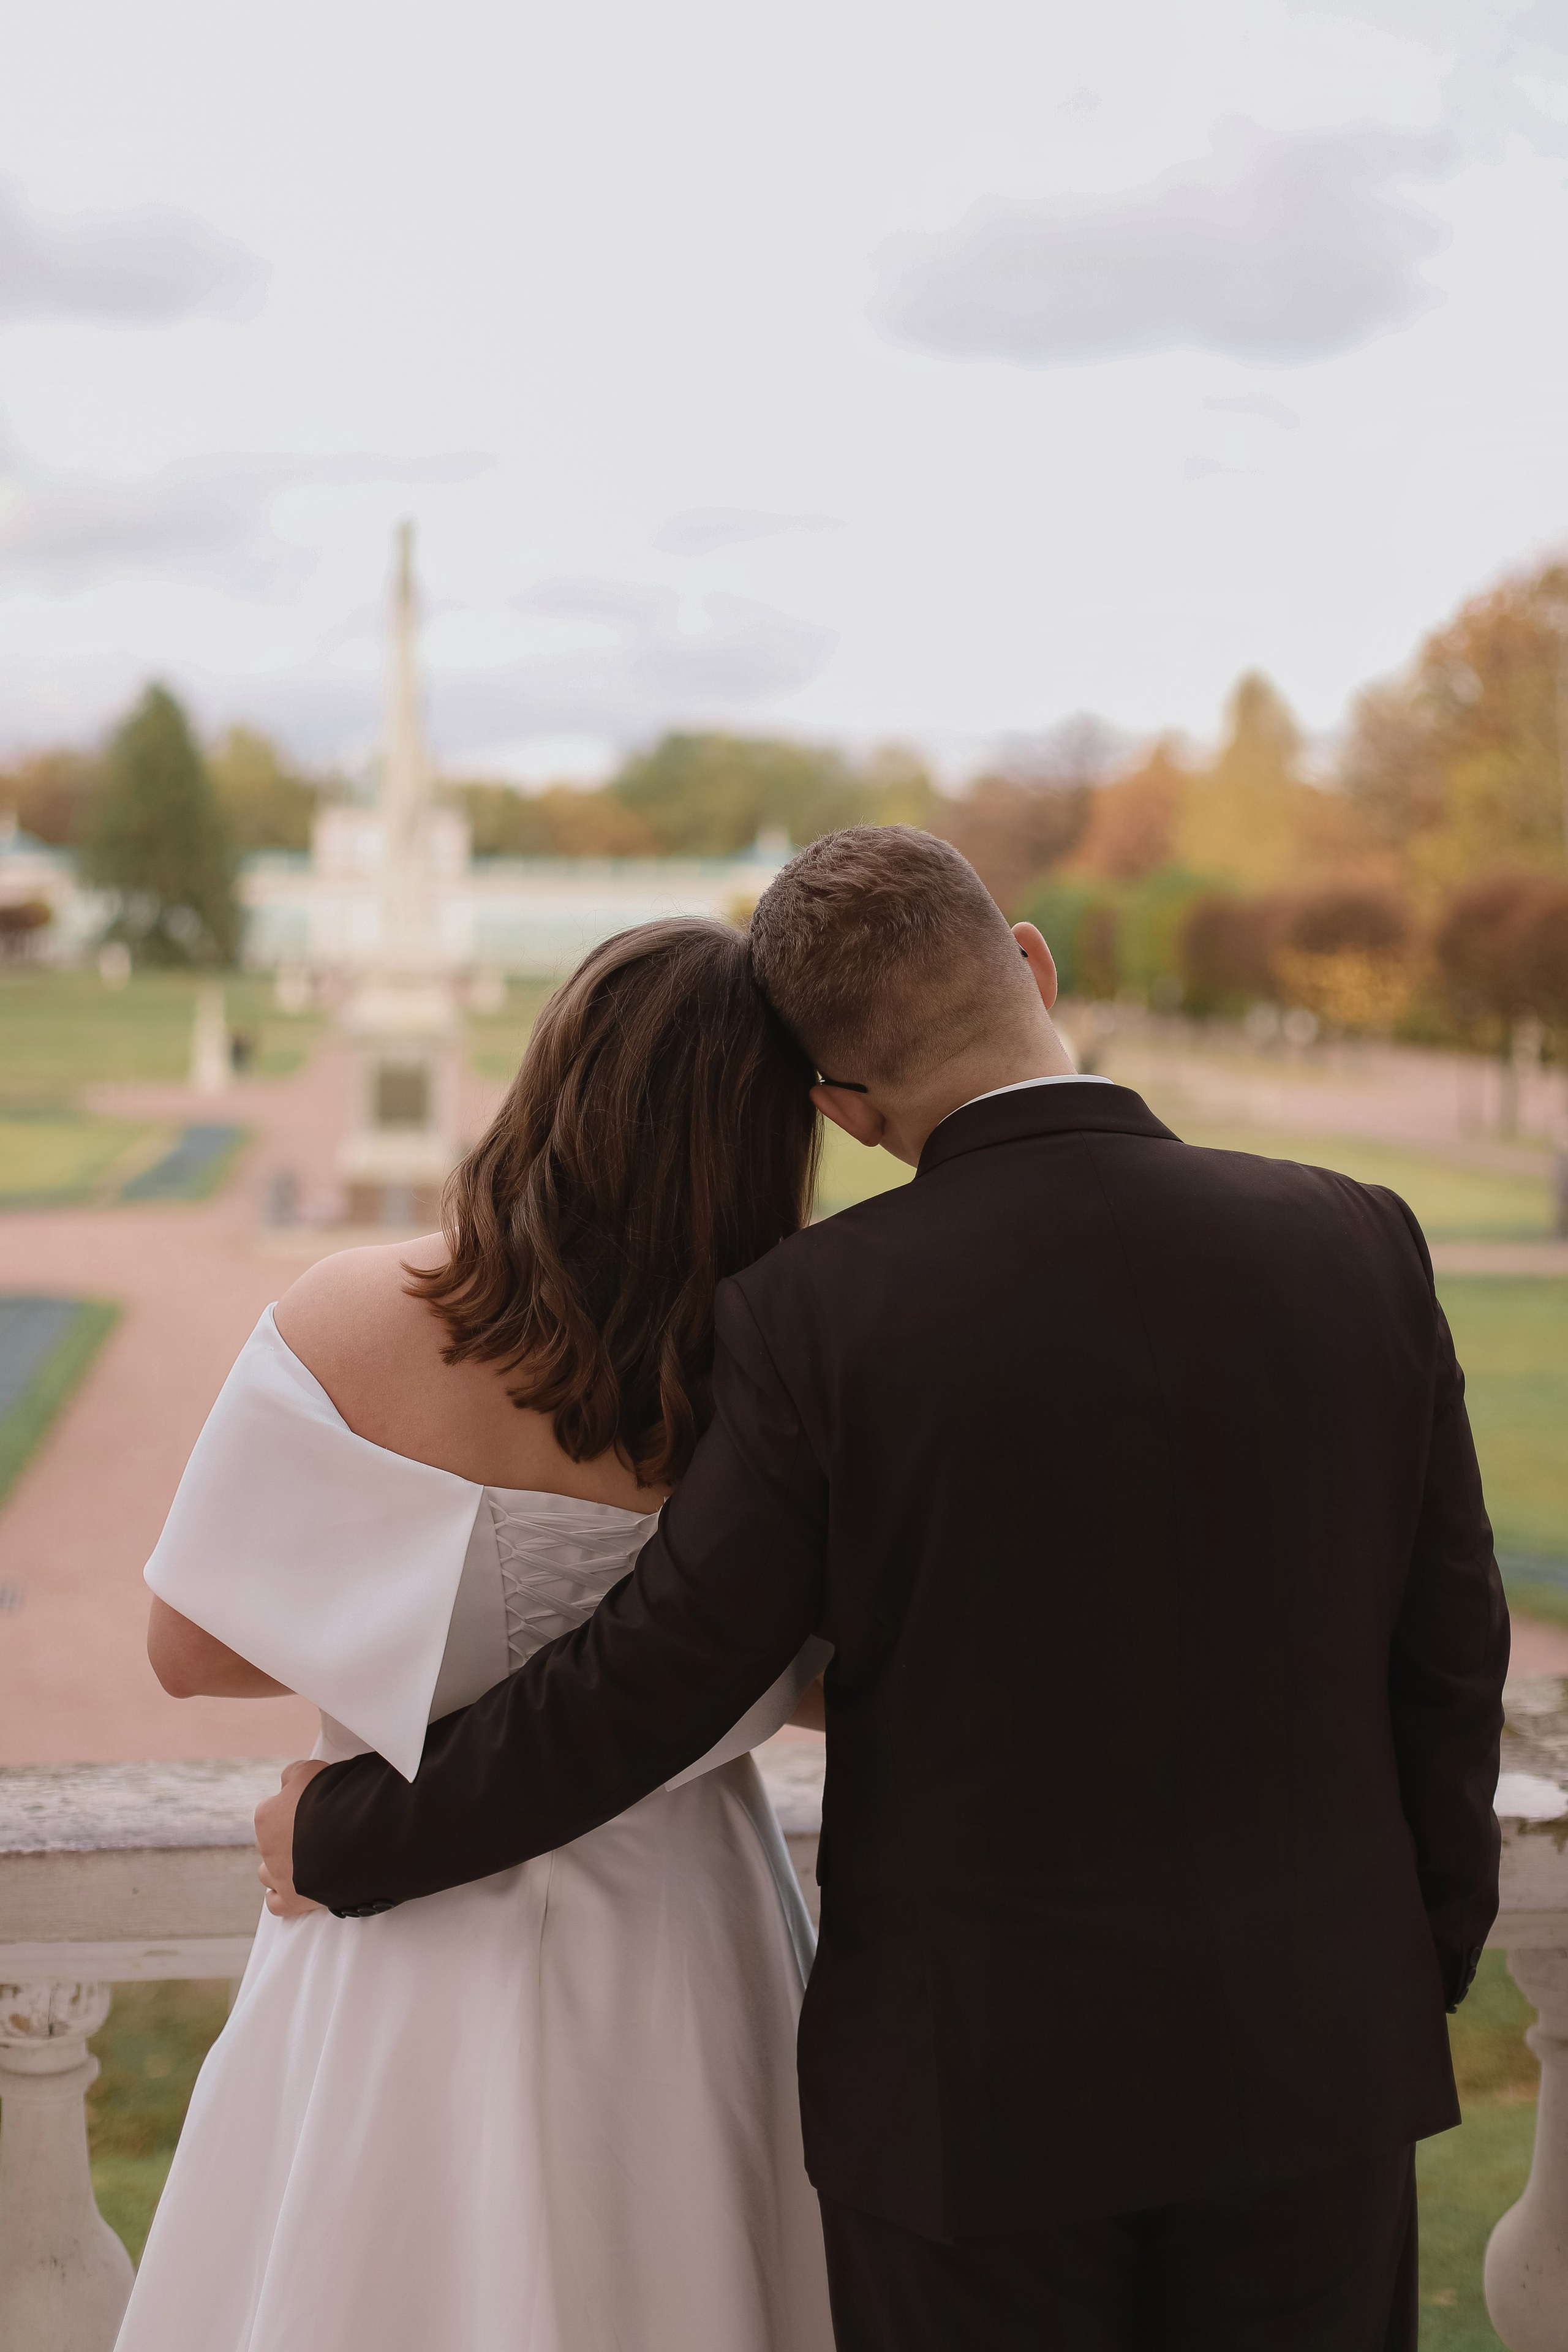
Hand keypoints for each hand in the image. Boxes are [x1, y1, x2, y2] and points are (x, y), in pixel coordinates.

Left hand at [255, 1758, 330, 1915]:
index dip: (294, 1809)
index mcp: (267, 1815)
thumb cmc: (334, 1798)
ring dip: (281, 1867)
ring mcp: (278, 1876)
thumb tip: (287, 1780)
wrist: (353, 1836)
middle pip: (271, 1841)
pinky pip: (275, 1903)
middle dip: (288, 1839)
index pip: (273, 1810)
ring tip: (306, 1862)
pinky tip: (294, 1889)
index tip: (313, 1810)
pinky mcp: (292, 1900)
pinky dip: (282, 1897)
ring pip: (267, 1873)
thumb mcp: (312, 1771)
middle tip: (315, 1834)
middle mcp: (266, 1846)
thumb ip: (295, 1774)